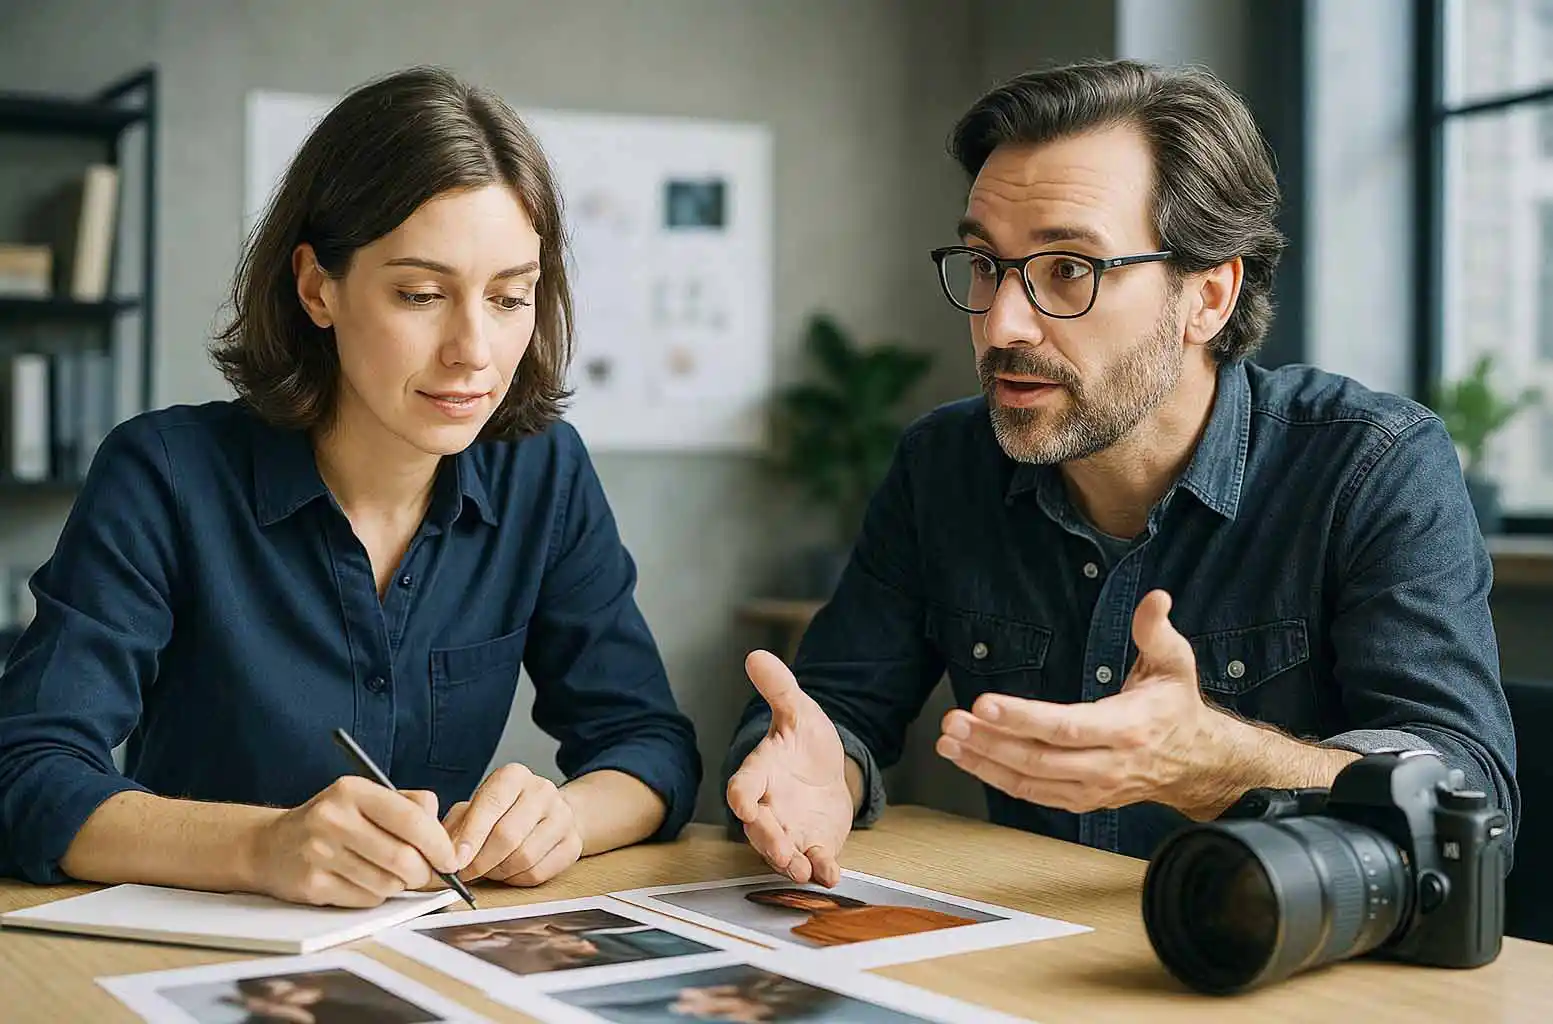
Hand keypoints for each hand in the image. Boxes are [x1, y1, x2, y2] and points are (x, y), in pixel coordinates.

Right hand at [249, 776, 458, 906]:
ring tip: (387, 872)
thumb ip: (409, 805)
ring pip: (387, 883)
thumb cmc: (333, 820)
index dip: (439, 843)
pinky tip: (363, 881)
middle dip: (424, 872)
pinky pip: (366, 900)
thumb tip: (443, 831)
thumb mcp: (366, 798)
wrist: (271, 846)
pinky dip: (375, 896)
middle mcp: (333, 819)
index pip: (411, 819)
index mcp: (352, 791)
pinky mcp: (312, 885)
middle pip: (403, 858)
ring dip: (398, 885)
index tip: (451, 858)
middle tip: (425, 872)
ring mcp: (319, 853)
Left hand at [443, 764, 581, 886]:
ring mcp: (562, 816)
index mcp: (514, 776)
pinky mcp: (572, 843)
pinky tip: (509, 871)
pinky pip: (539, 873)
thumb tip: (444, 852)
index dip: (470, 836)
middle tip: (465, 873)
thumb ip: (455, 827)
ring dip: (498, 872)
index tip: (455, 860)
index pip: (491, 804)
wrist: (546, 813)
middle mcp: (542, 790)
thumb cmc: (501, 813)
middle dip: (481, 861)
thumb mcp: (473, 808)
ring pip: (524, 857)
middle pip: (507, 835)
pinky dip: (517, 879)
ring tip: (488, 869)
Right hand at [726, 650, 853, 886]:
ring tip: (799, 870)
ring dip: (789, 862)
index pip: (743, 785)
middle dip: (768, 840)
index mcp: (760, 773)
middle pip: (759, 827)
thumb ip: (779, 688)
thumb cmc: (803, 742)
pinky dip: (820, 869)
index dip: (741, 795)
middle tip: (779, 850)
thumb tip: (756, 655)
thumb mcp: (798, 710)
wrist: (827, 771)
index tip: (742, 802)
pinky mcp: (813, 845)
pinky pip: (813, 861)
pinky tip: (830, 873)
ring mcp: (789, 830)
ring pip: (782, 851)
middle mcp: (769, 806)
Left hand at [937, 590, 1247, 819]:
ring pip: (1029, 781)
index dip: (1022, 717)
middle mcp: (1108, 765)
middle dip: (989, 740)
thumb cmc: (1175, 707)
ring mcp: (1093, 789)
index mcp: (1128, 729)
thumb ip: (1156, 631)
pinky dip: (996, 777)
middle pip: (1039, 759)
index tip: (983, 702)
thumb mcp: (1174, 664)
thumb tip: (1155, 598)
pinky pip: (1032, 794)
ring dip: (983, 762)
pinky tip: (969, 758)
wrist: (1195, 763)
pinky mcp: (1080, 800)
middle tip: (951, 722)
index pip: (1067, 726)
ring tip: (948, 740)